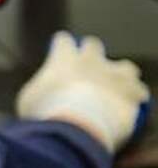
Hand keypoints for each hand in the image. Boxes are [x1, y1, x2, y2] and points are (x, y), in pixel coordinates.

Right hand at [17, 32, 150, 153]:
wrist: (76, 126)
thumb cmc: (46, 112)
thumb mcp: (28, 99)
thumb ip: (38, 89)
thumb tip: (40, 93)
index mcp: (63, 58)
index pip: (63, 42)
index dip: (61, 47)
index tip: (59, 52)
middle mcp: (91, 60)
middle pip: (93, 45)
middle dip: (91, 54)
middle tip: (86, 69)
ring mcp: (114, 75)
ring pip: (125, 66)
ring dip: (119, 75)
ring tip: (114, 87)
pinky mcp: (132, 93)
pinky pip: (139, 92)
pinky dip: (134, 98)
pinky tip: (130, 106)